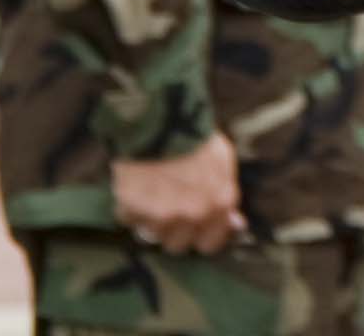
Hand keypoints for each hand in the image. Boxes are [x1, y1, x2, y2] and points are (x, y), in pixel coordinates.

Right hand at [112, 134, 244, 254]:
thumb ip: (226, 195)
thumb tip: (236, 224)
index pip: (210, 244)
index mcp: (219, 203)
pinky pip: (128, 219)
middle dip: (171, 231)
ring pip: (151, 234)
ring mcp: (162, 215)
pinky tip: (134, 186)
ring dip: (149, 219)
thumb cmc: (193, 136)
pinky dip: (128, 207)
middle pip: (177, 245)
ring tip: (150, 191)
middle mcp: (193, 214)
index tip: (193, 228)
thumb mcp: (222, 160)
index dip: (200, 236)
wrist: (159, 118)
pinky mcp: (133, 210)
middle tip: (166, 208)